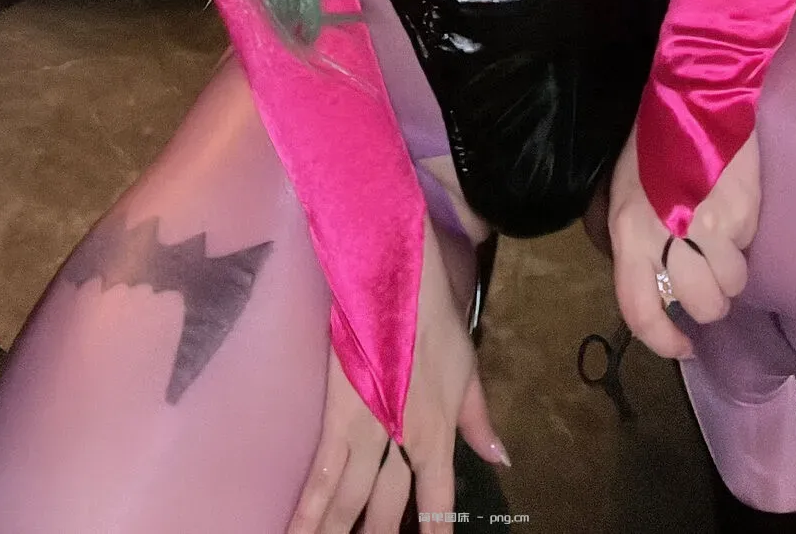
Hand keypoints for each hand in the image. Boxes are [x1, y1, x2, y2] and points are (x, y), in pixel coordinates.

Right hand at [286, 217, 509, 533]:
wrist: (402, 286)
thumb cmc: (438, 323)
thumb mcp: (468, 372)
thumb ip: (478, 421)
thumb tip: (500, 458)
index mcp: (437, 434)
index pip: (437, 499)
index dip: (434, 530)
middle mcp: (401, 443)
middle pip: (385, 508)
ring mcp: (366, 432)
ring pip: (349, 500)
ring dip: (334, 533)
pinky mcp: (336, 415)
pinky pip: (321, 472)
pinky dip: (309, 507)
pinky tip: (295, 531)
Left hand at [606, 127, 759, 360]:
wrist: (698, 95)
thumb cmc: (653, 144)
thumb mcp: (623, 194)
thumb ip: (634, 244)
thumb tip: (655, 285)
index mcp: (630, 230)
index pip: (640, 309)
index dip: (662, 340)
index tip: (681, 347)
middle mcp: (670, 236)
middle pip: (701, 306)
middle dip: (706, 303)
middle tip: (705, 281)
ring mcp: (713, 226)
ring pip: (733, 286)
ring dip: (727, 274)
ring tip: (719, 243)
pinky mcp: (746, 213)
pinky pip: (749, 250)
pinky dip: (742, 242)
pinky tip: (730, 212)